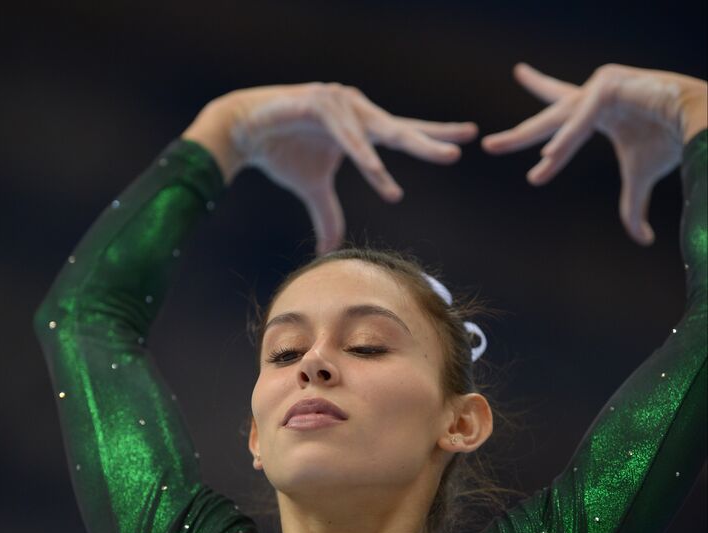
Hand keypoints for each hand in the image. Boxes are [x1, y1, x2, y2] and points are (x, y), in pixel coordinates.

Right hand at [183, 83, 477, 252]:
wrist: (245, 132)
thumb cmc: (282, 153)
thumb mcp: (312, 190)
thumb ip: (328, 214)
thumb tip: (330, 251)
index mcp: (360, 126)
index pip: (403, 131)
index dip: (432, 136)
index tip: (465, 140)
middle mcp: (355, 110)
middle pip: (400, 128)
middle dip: (433, 136)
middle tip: (467, 140)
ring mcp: (338, 103)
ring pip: (378, 132)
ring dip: (410, 146)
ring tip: (442, 158)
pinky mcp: (318, 102)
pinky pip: (348, 135)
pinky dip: (365, 156)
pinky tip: (384, 176)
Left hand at [482, 63, 707, 244]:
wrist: (694, 123)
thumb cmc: (668, 142)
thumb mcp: (639, 179)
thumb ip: (631, 207)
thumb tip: (641, 240)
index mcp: (598, 112)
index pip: (559, 117)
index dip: (538, 139)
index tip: (527, 168)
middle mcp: (594, 96)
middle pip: (548, 116)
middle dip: (518, 134)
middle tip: (487, 146)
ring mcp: (599, 87)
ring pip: (559, 122)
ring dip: (529, 139)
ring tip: (500, 152)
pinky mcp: (608, 84)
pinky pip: (579, 119)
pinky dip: (563, 140)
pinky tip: (545, 160)